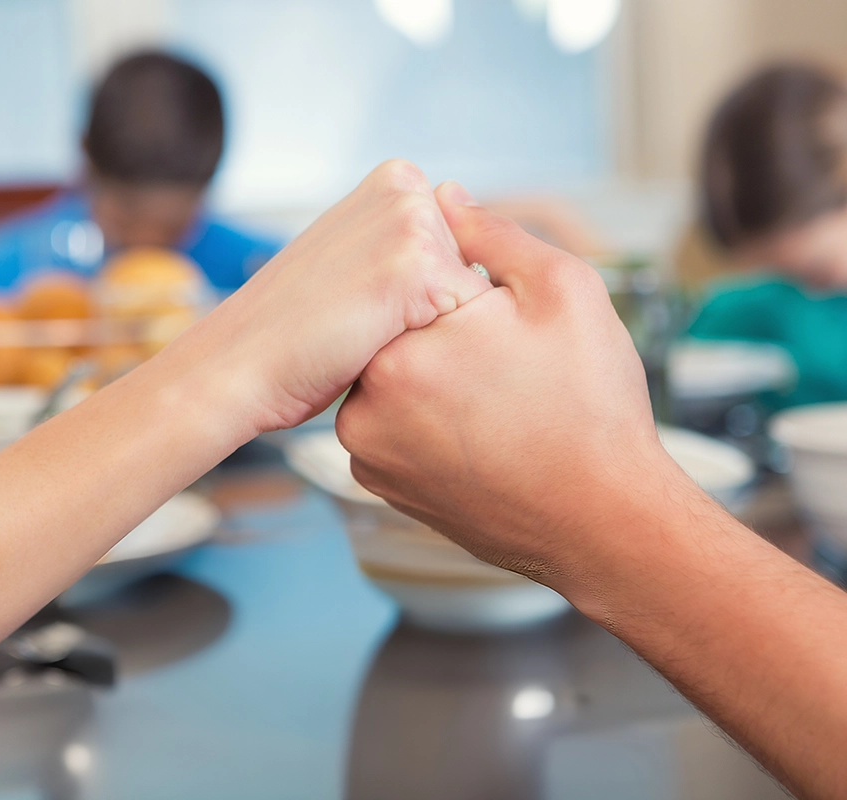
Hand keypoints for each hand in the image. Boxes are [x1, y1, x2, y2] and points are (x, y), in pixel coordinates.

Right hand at [167, 161, 491, 435]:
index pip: (464, 249)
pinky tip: (379, 351)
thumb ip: (408, 246)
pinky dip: (440, 356)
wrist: (237, 365)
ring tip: (370, 338)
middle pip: (477, 270)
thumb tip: (480, 255)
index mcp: (395, 179)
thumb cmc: (294, 333)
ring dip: (438, 336)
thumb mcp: (354, 265)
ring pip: (478, 301)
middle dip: (439, 313)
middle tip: (365, 327)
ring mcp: (413, 223)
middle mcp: (407, 187)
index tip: (366, 309)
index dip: (425, 300)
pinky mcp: (419, 267)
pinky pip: (473, 328)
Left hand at [336, 186, 696, 614]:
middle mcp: (364, 401)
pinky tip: (476, 428)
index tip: (495, 309)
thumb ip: (493, 234)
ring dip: (426, 371)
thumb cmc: (593, 409)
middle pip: (392, 327)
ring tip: (494, 395)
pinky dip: (421, 418)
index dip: (458, 279)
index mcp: (402, 345)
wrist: (604, 523)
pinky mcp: (376, 482)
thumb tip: (444, 198)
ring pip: (387, 376)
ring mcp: (365, 449)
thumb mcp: (564, 292)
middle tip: (502, 358)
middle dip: (440, 326)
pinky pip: (387, 424)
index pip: (408, 276)